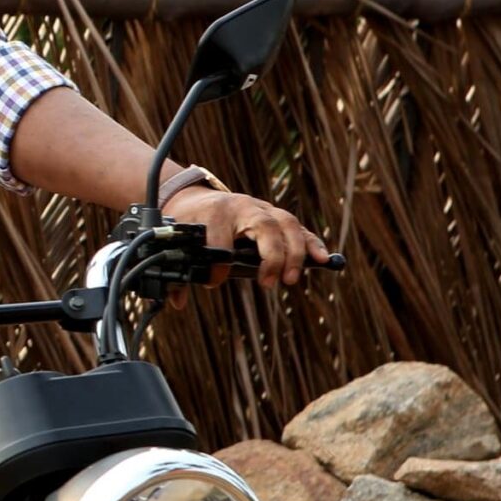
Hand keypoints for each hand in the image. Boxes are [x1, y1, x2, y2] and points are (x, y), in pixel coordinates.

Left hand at [163, 187, 330, 289]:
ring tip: (292, 279)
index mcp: (214, 212)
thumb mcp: (177, 242)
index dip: (217, 263)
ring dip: (295, 252)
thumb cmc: (188, 223)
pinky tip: (324, 259)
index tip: (213, 283)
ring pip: (287, 224)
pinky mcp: (275, 217)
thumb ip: (177, 272)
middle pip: (265, 226)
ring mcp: (262, 209)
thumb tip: (176, 301)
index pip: (221, 237)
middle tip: (268, 284)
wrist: (193, 199)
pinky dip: (312, 243)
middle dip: (271, 256)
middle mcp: (242, 206)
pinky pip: (299, 228)